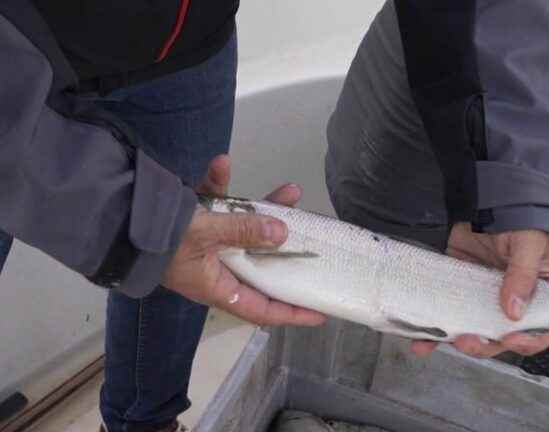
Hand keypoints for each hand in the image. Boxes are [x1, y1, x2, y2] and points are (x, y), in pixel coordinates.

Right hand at [162, 155, 325, 326]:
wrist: (110, 217)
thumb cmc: (159, 239)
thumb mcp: (205, 235)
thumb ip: (245, 231)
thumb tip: (283, 233)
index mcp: (219, 287)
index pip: (263, 308)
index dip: (291, 312)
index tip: (320, 312)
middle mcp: (217, 269)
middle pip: (263, 262)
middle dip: (288, 247)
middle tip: (313, 233)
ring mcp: (207, 244)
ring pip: (246, 231)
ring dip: (264, 210)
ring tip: (289, 191)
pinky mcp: (194, 221)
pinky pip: (216, 205)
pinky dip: (219, 185)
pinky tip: (220, 163)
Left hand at [411, 223, 548, 357]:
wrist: (489, 200)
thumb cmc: (520, 221)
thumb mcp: (528, 244)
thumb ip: (523, 275)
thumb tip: (514, 311)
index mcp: (536, 296)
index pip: (541, 330)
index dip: (529, 342)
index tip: (511, 339)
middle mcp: (510, 303)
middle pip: (501, 338)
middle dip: (485, 344)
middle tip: (469, 340)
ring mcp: (481, 300)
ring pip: (472, 332)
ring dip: (459, 342)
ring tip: (446, 340)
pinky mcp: (456, 292)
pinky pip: (446, 317)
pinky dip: (433, 333)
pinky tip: (421, 343)